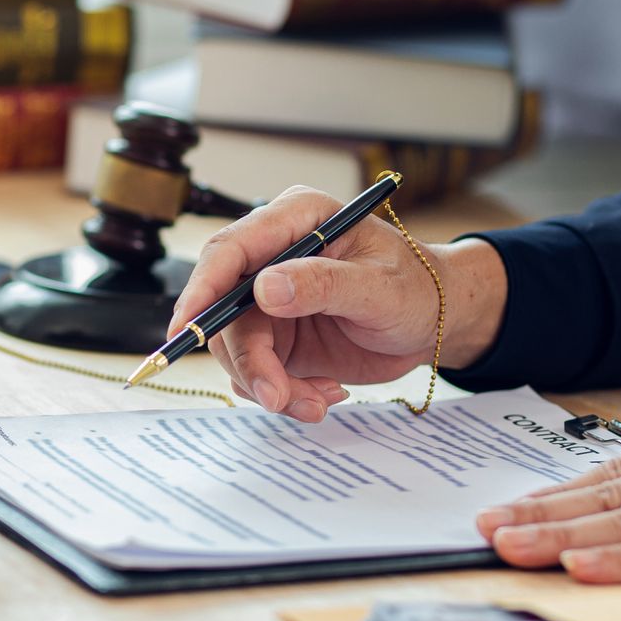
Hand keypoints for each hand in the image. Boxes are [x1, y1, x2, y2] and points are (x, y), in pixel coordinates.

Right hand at [170, 185, 508, 420]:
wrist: (433, 322)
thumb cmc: (416, 288)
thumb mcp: (380, 286)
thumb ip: (323, 284)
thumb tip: (265, 290)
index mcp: (296, 220)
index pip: (230, 250)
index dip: (202, 289)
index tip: (187, 329)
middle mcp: (272, 258)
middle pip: (225, 310)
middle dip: (249, 360)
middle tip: (279, 396)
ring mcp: (269, 301)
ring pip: (237, 349)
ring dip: (271, 385)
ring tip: (318, 401)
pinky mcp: (274, 337)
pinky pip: (256, 373)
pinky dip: (284, 394)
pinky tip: (323, 393)